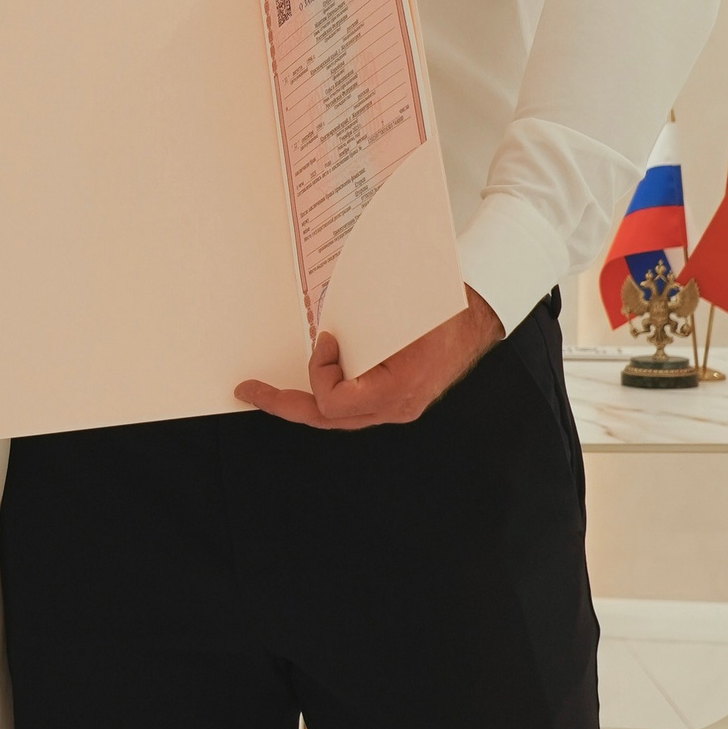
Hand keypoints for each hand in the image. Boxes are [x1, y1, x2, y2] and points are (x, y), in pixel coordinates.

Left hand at [235, 288, 504, 431]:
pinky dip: (326, 394)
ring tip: (269, 392)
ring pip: (336, 418)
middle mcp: (395, 406)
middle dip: (284, 404)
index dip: (320, 373)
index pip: (336, 403)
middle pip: (327, 419)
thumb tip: (328, 330)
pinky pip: (351, 407)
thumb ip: (366, 327)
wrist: (477, 315)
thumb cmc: (444, 309)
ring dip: (302, 402)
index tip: (325, 340)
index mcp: (398, 388)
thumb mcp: (406, 311)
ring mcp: (395, 408)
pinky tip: (310, 382)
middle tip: (250, 391)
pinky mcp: (393, 400)